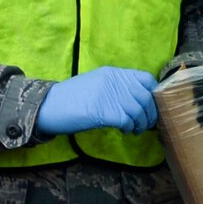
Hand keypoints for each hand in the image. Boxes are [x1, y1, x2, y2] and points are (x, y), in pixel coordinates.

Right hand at [35, 66, 159, 136]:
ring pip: (139, 111)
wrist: (49, 105)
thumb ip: (116, 88)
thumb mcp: (96, 84)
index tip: (150, 107)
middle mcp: (114, 81)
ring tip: (134, 130)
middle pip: (145, 97)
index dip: (153, 94)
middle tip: (146, 124)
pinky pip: (127, 121)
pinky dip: (129, 128)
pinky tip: (124, 130)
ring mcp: (109, 95)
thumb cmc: (71, 98)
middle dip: (150, 114)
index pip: (146, 79)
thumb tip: (137, 101)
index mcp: (113, 72)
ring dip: (140, 124)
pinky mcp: (104, 111)